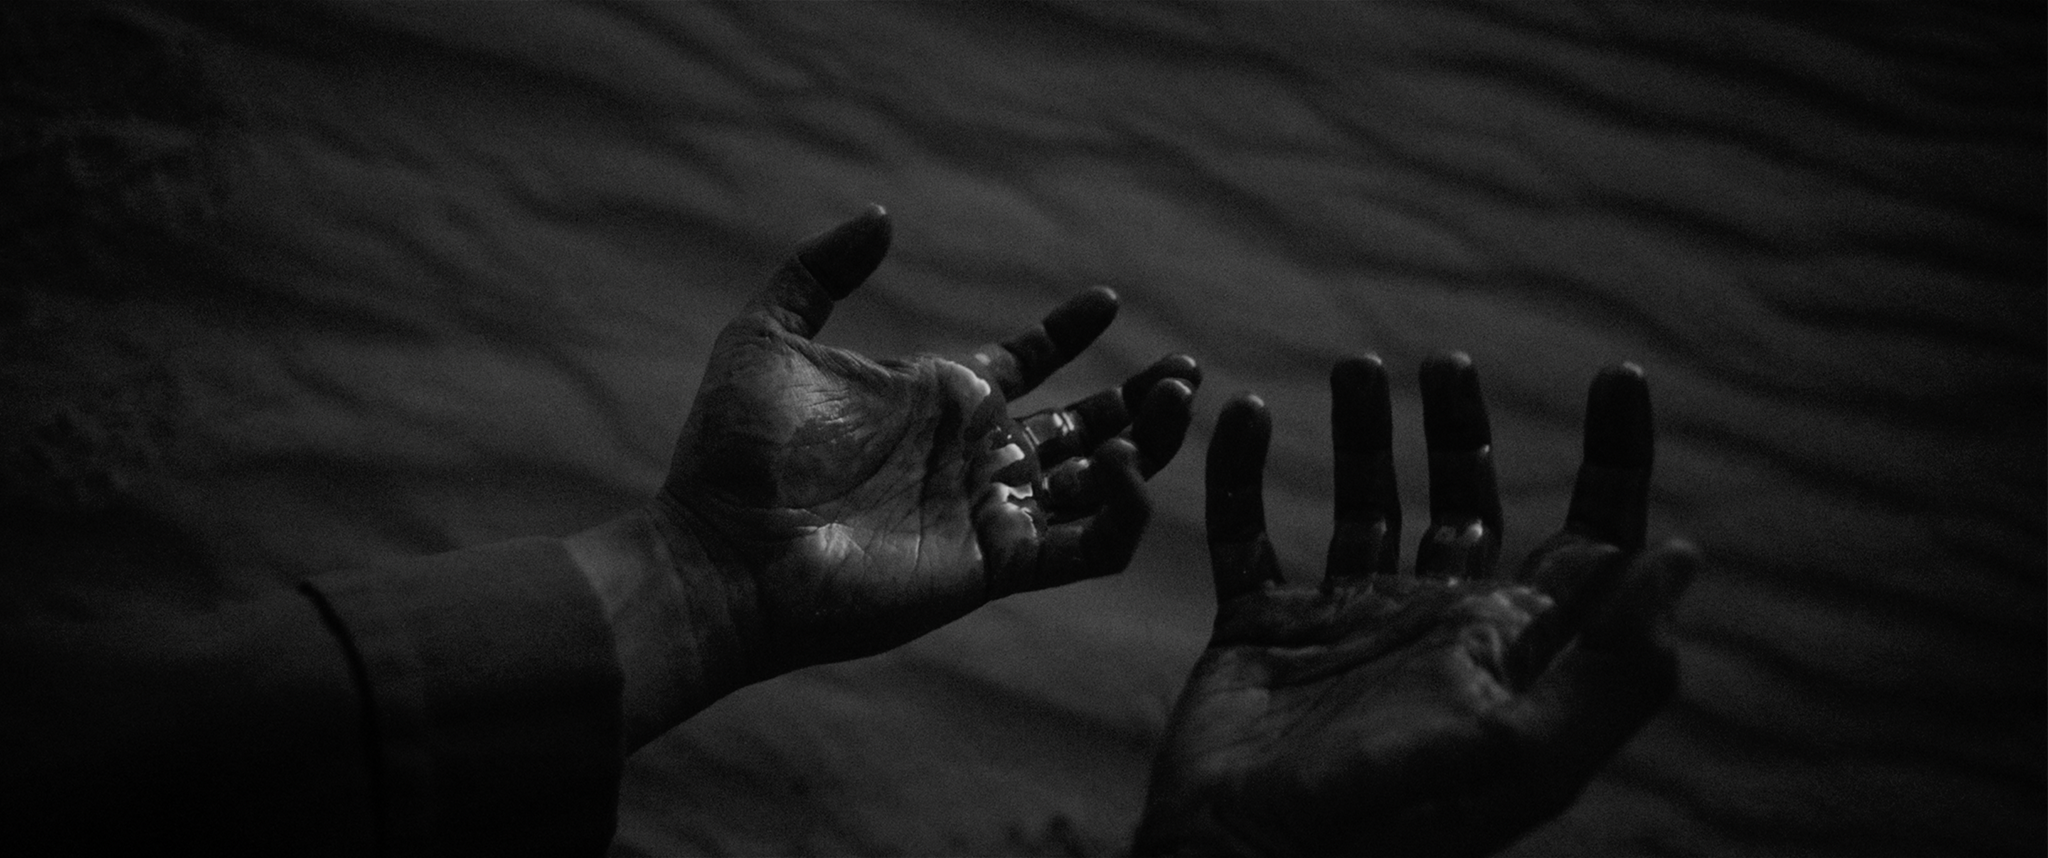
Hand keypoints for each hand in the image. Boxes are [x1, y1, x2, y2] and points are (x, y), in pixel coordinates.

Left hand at [656, 206, 1199, 679]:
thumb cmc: (736, 450)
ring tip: (1176, 400)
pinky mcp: (996, 565)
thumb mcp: (768, 334)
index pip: (1028, 363)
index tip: (1106, 299)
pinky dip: (1126, 514)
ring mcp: (989, 513)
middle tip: (1185, 369)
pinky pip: (1089, 546)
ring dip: (1149, 445)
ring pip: (1101, 481)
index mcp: (939, 399)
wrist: (721, 550)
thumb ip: (820, 269)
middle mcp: (974, 456)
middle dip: (1139, 398)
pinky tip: (1126, 469)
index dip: (1069, 332)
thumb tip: (884, 216)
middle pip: (1083, 424)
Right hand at [1134, 353, 1697, 857]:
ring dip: (1365, 433)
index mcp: (1509, 647)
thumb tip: (1681, 556)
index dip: (1616, 456)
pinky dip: (1242, 472)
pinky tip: (1243, 414)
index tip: (1618, 375)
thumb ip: (1610, 665)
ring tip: (1354, 368)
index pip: (1588, 536)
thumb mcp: (1524, 748)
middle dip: (1466, 427)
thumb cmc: (1390, 819)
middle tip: (1449, 363)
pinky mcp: (1261, 629)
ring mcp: (1344, 624)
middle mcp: (1434, 625)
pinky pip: (1250, 531)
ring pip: (1366, 503)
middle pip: (1468, 499)